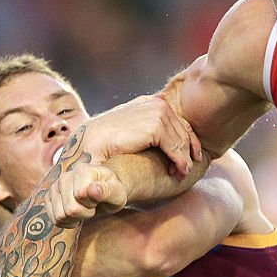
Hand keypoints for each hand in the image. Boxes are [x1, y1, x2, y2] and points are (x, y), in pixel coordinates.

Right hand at [47, 162, 128, 227]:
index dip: (92, 204)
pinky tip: (75, 215)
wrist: (103, 191)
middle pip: (70, 210)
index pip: (80, 195)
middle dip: (84, 213)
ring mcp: (55, 187)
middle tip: (93, 206)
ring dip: (75, 218)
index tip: (98, 200)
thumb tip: (92, 189)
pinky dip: (66, 221)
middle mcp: (65, 176)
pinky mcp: (49, 197)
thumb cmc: (112, 192)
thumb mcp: (117, 193)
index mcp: (82, 170)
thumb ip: (107, 191)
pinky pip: (53, 219)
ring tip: (84, 209)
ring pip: (60, 216)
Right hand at [81, 95, 201, 176]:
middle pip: (183, 129)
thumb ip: (144, 130)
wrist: (87, 145)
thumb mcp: (128, 132)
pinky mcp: (155, 126)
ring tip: (181, 173)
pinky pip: (177, 147)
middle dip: (187, 151)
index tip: (190, 157)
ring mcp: (156, 112)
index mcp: (148, 103)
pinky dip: (180, 161)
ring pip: (182, 140)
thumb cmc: (104, 143)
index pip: (177, 121)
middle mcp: (154, 103)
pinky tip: (178, 172)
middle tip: (185, 169)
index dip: (187, 140)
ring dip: (184, 159)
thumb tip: (162, 142)